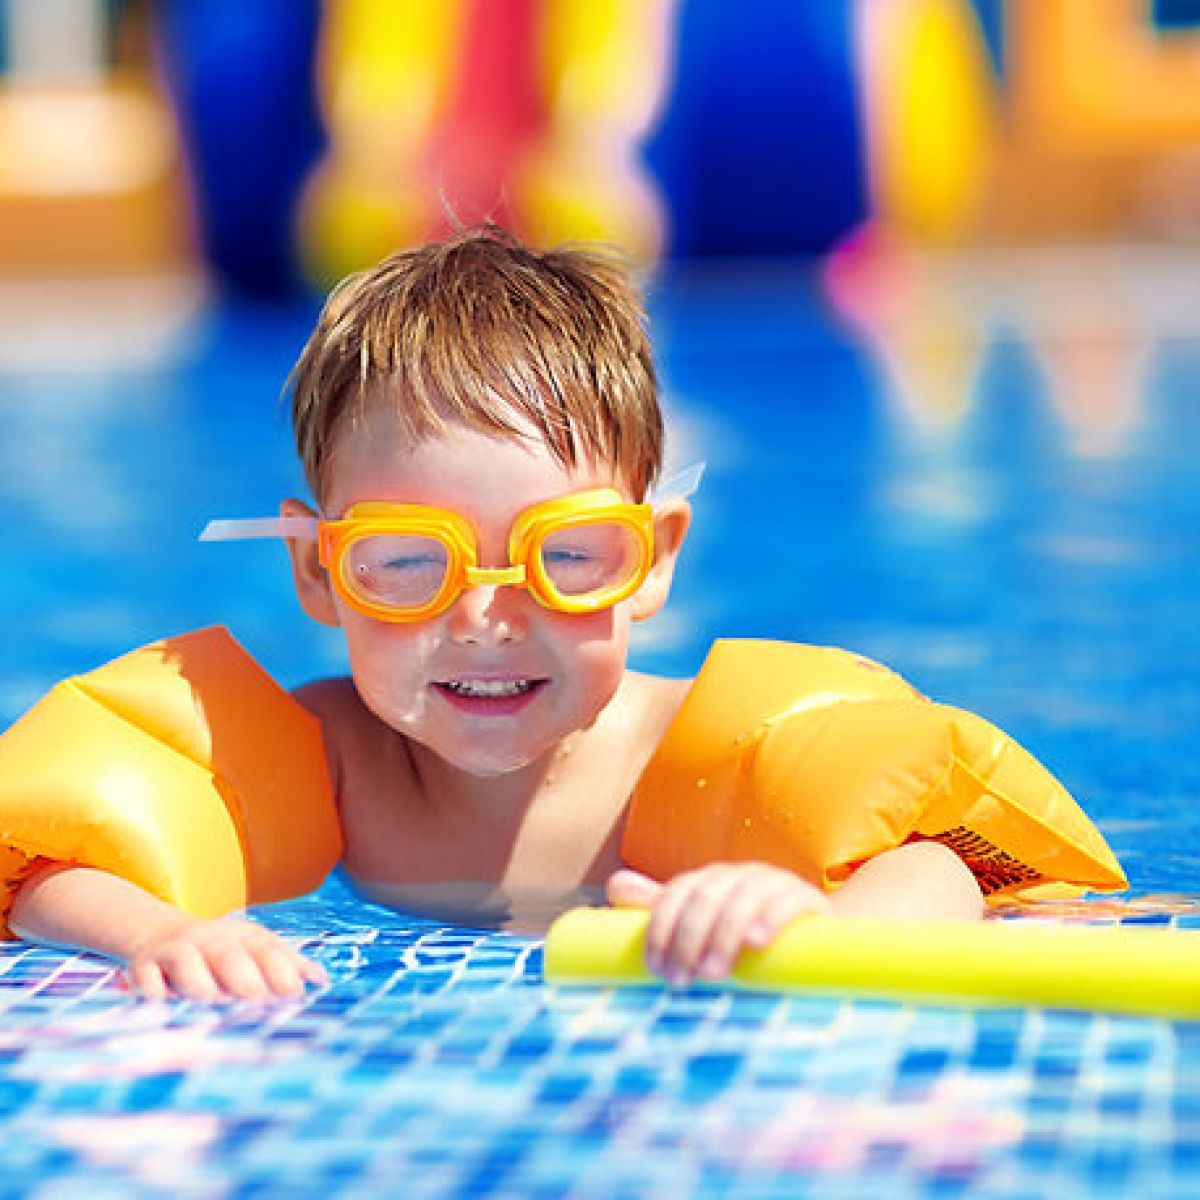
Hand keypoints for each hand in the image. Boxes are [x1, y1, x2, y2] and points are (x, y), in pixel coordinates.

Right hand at [126, 914, 327, 1001]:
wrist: (164, 935)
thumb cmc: (223, 953)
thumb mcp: (255, 950)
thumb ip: (288, 965)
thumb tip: (321, 979)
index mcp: (241, 936)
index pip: (264, 948)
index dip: (280, 968)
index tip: (294, 993)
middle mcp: (209, 940)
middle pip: (227, 953)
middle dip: (243, 976)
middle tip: (256, 999)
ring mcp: (176, 952)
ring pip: (185, 962)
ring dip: (199, 981)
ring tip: (211, 1000)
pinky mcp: (143, 966)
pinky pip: (144, 975)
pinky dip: (150, 989)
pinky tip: (161, 1003)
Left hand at [606, 863, 830, 985]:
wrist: (811, 938)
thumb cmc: (744, 935)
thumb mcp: (702, 924)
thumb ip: (661, 909)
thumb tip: (613, 886)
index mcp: (708, 881)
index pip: (676, 894)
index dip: (661, 929)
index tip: (656, 969)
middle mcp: (737, 875)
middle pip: (705, 898)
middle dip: (688, 940)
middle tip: (682, 980)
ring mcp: (772, 882)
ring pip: (741, 899)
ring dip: (723, 936)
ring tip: (715, 974)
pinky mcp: (805, 898)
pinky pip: (786, 901)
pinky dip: (769, 919)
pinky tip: (757, 942)